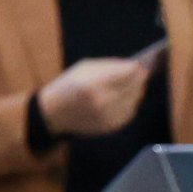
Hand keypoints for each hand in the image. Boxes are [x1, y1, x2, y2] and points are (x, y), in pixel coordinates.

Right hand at [36, 53, 153, 139]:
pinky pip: (130, 112)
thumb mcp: (83, 68)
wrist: (53, 114)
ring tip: (130, 85)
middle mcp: (102, 102)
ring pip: (134, 100)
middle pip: (134, 87)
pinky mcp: (110, 126)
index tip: (139, 65)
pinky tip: (123, 98)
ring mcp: (107, 116)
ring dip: (135, 91)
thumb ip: (109, 66)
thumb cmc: (67, 87)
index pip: (126, 73)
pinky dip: (130, 103)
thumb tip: (134, 66)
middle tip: (139, 73)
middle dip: (138, 79)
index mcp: (93, 84)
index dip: (135, 68)